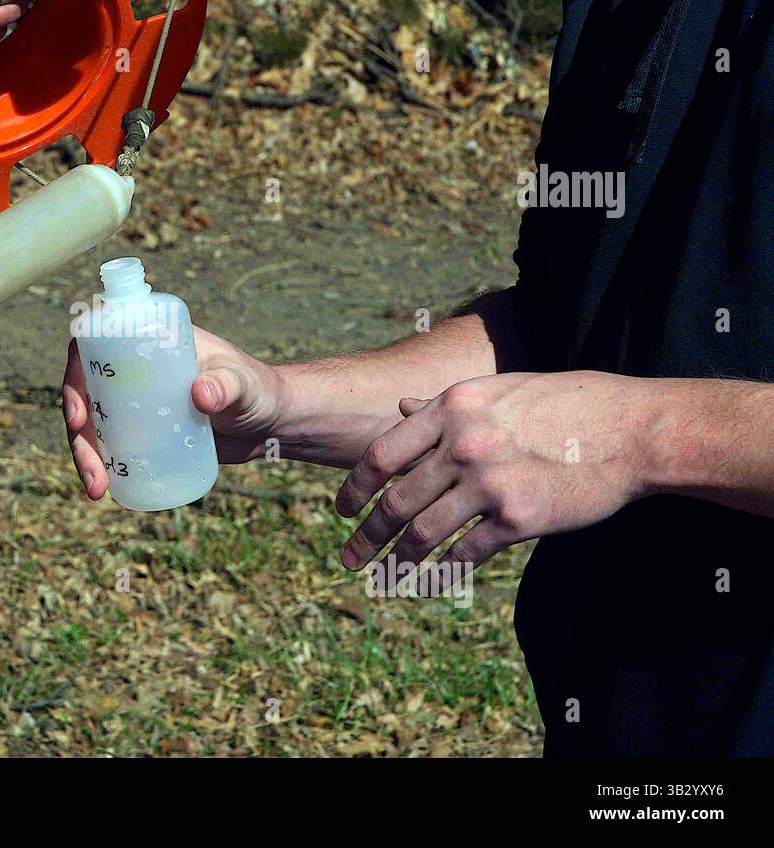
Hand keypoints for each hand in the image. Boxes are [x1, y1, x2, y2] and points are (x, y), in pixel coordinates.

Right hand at [63, 327, 285, 499]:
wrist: (270, 424)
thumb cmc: (259, 391)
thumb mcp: (244, 385)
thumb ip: (228, 385)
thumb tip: (200, 394)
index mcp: (148, 341)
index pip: (95, 345)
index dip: (75, 374)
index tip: (80, 413)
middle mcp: (134, 369)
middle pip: (86, 392)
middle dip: (77, 432)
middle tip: (92, 468)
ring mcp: (135, 401)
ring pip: (93, 423)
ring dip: (84, 455)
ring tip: (97, 489)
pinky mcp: (143, 430)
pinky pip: (110, 443)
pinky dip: (101, 464)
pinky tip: (103, 489)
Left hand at [336, 372, 654, 576]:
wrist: (629, 429)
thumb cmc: (563, 404)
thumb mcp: (496, 390)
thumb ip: (444, 405)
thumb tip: (400, 408)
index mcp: (451, 411)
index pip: (380, 456)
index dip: (354, 489)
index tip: (341, 510)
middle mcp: (462, 446)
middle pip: (395, 502)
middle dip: (366, 537)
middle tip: (348, 559)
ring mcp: (489, 483)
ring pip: (424, 533)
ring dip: (398, 562)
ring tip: (384, 577)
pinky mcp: (518, 519)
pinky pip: (466, 553)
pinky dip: (445, 571)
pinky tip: (435, 580)